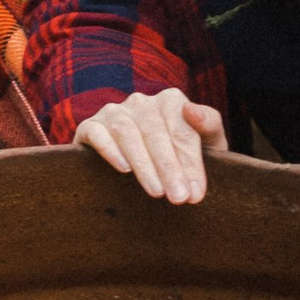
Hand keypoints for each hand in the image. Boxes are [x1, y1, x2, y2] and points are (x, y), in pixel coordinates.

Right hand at [74, 87, 227, 206]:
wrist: (150, 170)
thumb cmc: (181, 157)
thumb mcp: (206, 142)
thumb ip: (209, 124)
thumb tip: (190, 109)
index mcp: (171, 101)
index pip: (181, 131)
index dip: (190, 163)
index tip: (196, 193)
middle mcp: (141, 102)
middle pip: (155, 133)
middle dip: (169, 168)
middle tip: (178, 198)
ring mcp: (113, 112)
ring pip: (127, 132)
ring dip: (143, 164)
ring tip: (156, 191)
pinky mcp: (89, 126)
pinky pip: (96, 133)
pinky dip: (109, 149)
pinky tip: (123, 169)